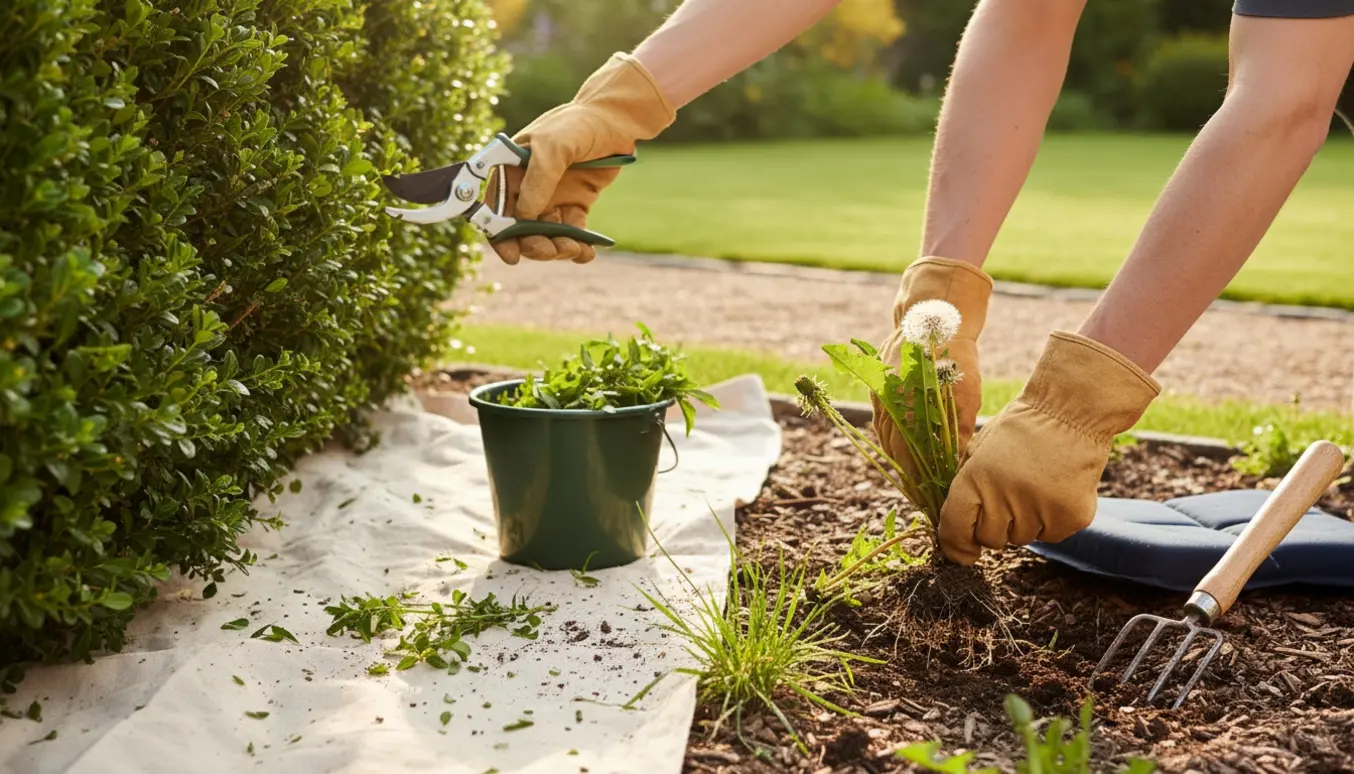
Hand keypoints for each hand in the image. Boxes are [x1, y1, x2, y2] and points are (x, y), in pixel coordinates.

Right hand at [487, 53, 674, 265]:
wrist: (616, 120)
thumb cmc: (578, 124)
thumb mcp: (554, 145)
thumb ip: (539, 178)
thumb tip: (524, 215)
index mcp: (510, 170)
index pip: (494, 207)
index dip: (498, 234)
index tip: (512, 256)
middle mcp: (527, 187)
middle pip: (520, 228)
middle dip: (533, 245)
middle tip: (550, 251)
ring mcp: (551, 197)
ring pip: (546, 235)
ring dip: (557, 248)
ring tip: (574, 249)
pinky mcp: (575, 205)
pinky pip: (572, 233)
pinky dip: (578, 246)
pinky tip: (587, 253)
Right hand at [871, 257, 992, 477]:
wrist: (932, 313)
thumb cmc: (954, 352)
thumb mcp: (967, 393)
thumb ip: (961, 431)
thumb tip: (959, 465)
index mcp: (906, 410)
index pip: (908, 459)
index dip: (919, 483)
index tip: (931, 501)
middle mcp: (886, 406)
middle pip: (894, 453)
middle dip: (909, 477)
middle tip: (923, 497)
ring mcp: (879, 395)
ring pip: (885, 439)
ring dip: (900, 460)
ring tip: (915, 480)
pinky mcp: (878, 386)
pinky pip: (883, 422)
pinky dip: (894, 439)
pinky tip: (906, 449)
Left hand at [938, 331, 1160, 564]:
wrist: (1071, 412)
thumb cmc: (1020, 430)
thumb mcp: (979, 450)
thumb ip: (966, 488)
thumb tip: (956, 529)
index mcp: (974, 479)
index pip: (955, 530)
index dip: (955, 545)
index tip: (962, 553)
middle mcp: (1004, 499)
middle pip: (989, 540)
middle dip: (993, 526)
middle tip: (1007, 497)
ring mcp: (1039, 510)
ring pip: (1021, 539)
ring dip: (1023, 522)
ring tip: (1033, 486)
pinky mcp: (1070, 517)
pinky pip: (1050, 535)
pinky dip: (1050, 521)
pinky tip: (1054, 490)